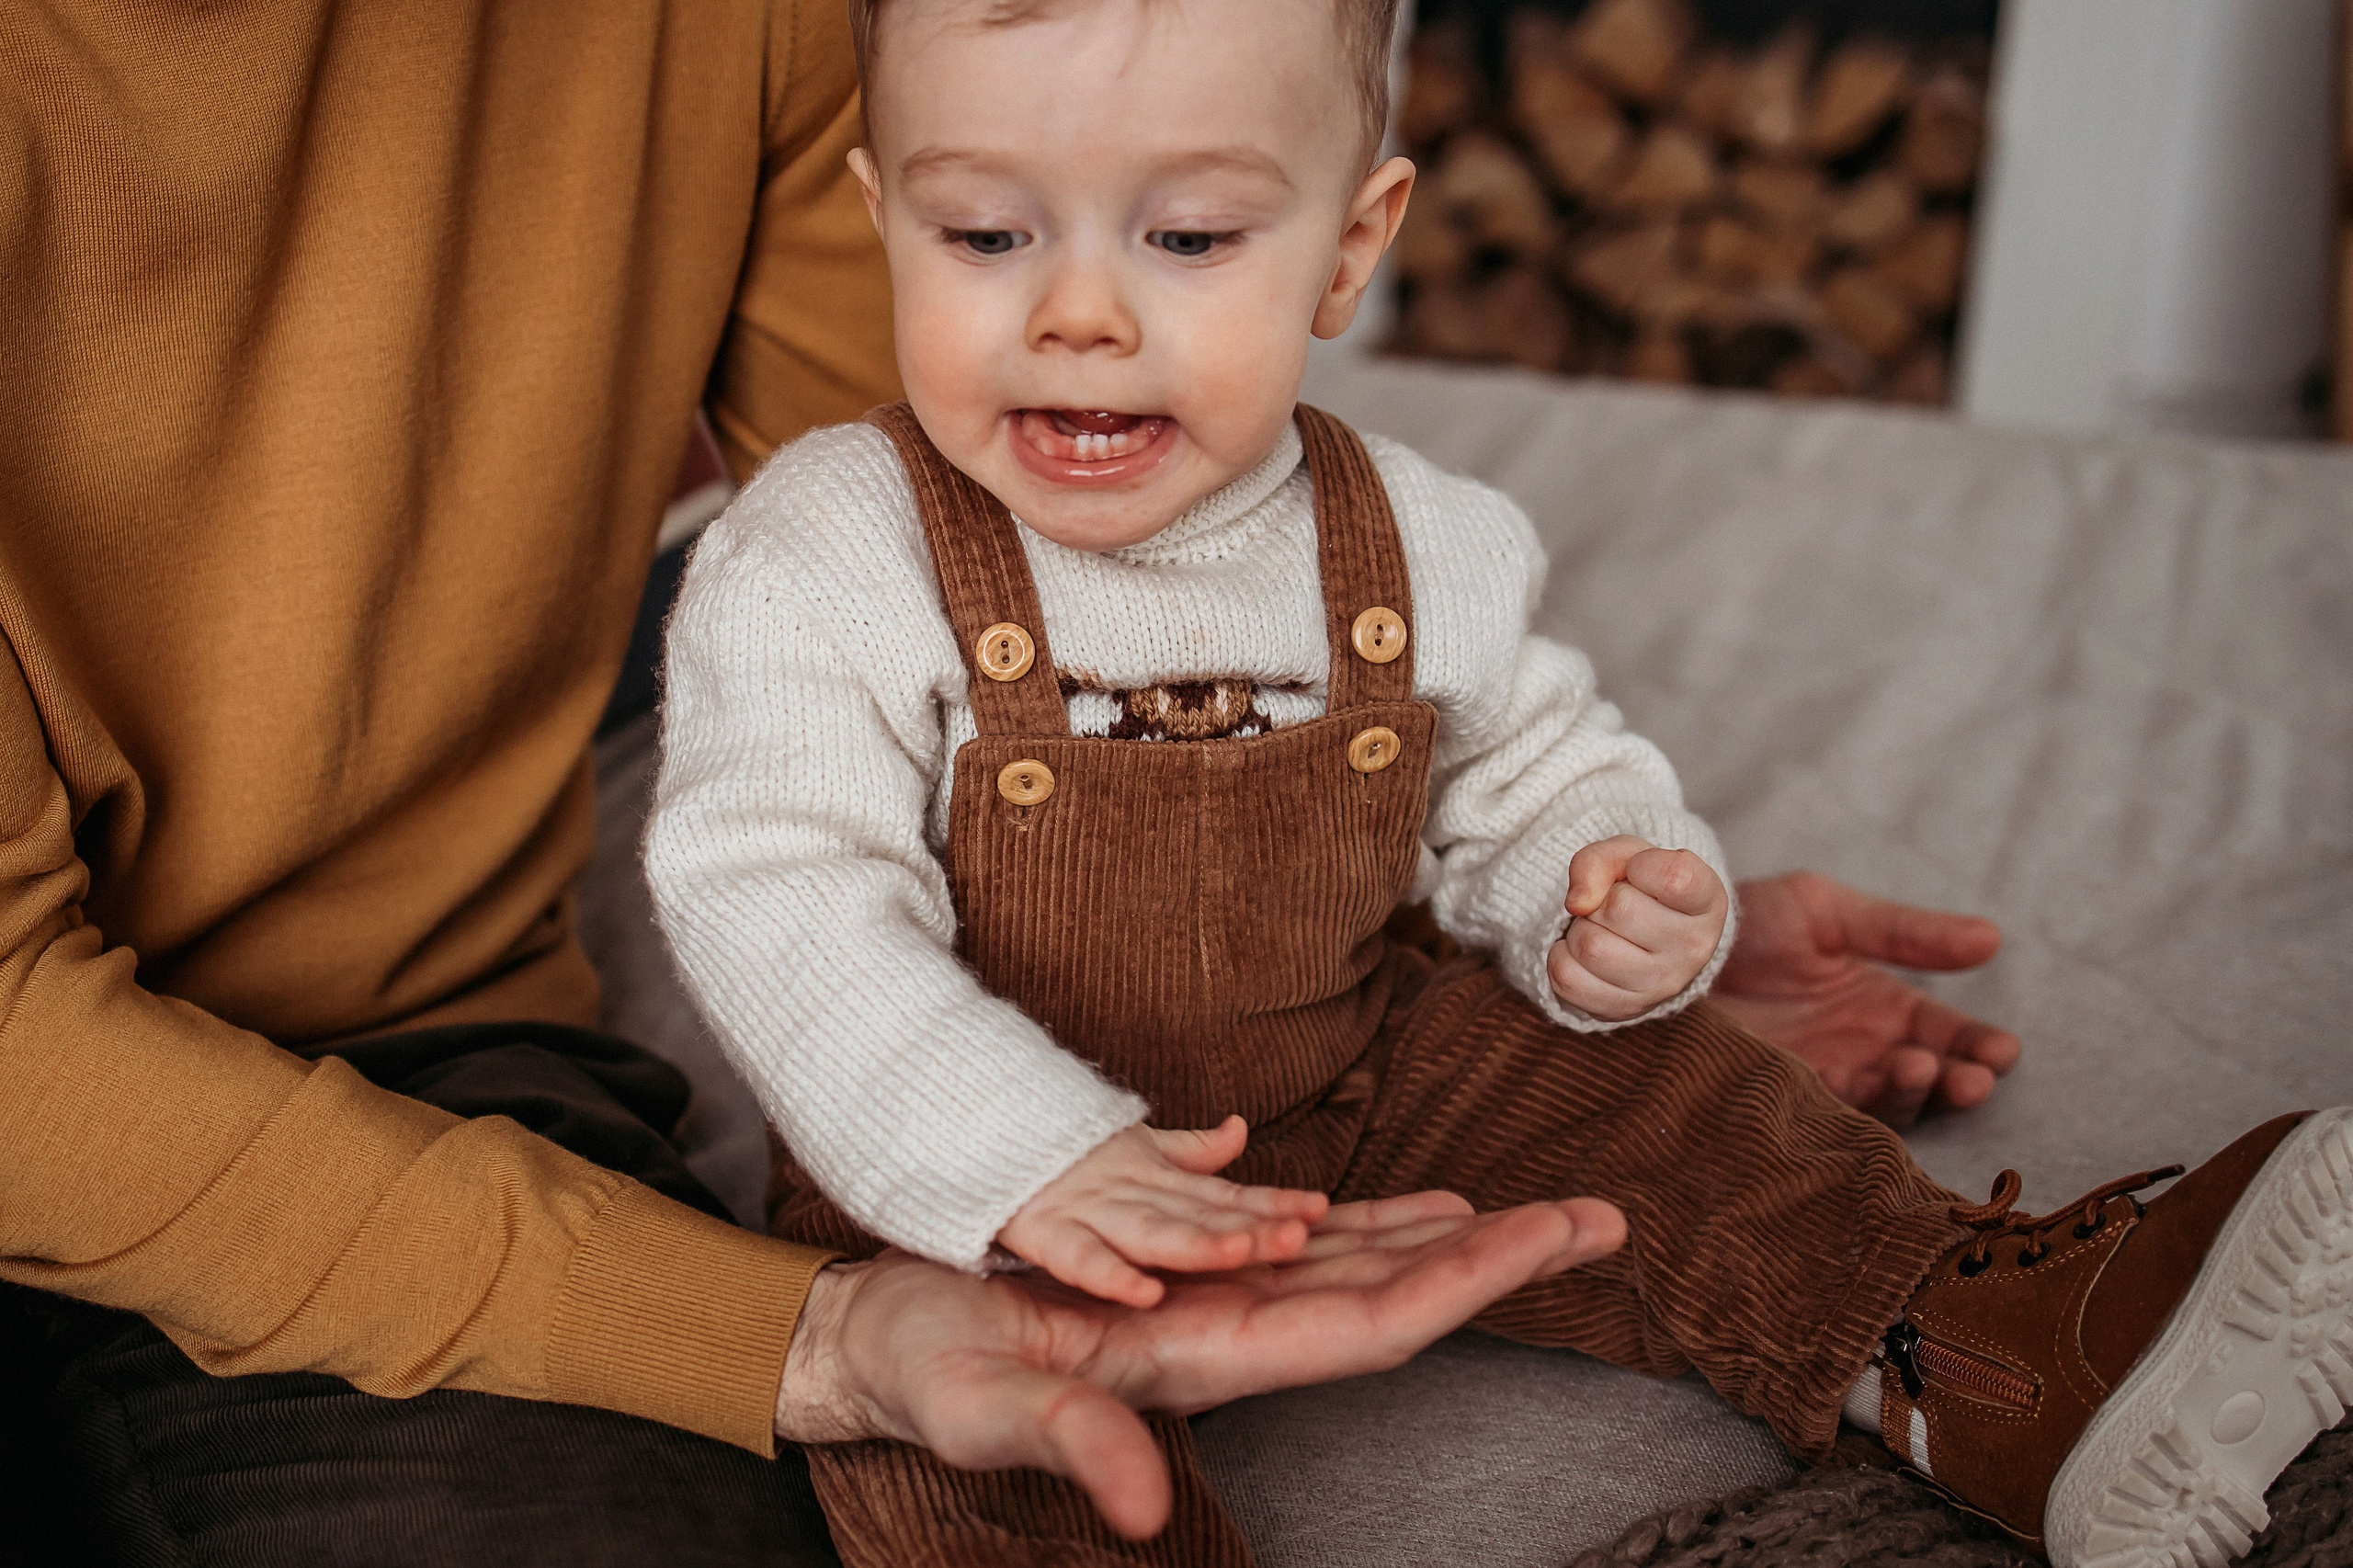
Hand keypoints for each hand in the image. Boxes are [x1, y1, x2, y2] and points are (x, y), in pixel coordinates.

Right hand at [777, 1190, 1626, 1539]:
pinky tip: (1418, 1208)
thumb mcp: (990, 1408)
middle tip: (1604, 1216)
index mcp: (1212, 1361)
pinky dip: (1372, 1223)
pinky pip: (1303, 1247)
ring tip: (1545, 1210)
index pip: (1373, 1324)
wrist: (885, 1340)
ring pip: (1362, 1267)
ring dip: (1454, 1239)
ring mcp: (1219, 1306)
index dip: (1469, 1282)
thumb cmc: (930, 1371)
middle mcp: (1238, 1334)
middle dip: (1502, 1257)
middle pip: (1398, 1294)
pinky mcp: (1188, 1278)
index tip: (1556, 1237)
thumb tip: (1151, 1510)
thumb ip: (1075, 1445)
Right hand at [998, 1115, 1330, 1306]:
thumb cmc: (1055, 1147)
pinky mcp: (1038, 1228)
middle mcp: (1128, 1193)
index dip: (1272, 1203)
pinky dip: (1110, 1275)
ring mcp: (1085, 1209)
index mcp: (1154, 1178)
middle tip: (1300, 1235)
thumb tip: (1240, 1132)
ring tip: (1242, 1254)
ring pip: (1152, 1232)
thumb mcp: (1130, 1145)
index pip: (1226, 1195)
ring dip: (1198, 1243)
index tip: (1321, 1211)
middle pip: (1199, 1215)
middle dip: (1249, 1227)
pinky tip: (1145, 1294)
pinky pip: (1077, 1259)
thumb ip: (1187, 1150)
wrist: (967, 1120)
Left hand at [1547, 836, 1728, 1020]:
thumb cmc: (1641, 886)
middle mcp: (1694, 948)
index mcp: (1707, 901)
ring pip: (1591, 947)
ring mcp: (1662, 986)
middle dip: (1602, 899)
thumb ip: (1599, 860)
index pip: (1674, 877)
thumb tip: (1578, 903)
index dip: (1642, 865)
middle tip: (1615, 904)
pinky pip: (1567, 977)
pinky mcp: (1624, 1008)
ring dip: (1580, 929)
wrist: (1643, 934)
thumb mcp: (1627, 855)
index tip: (1641, 870)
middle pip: (1619, 910)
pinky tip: (1585, 953)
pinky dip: (1562, 956)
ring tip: (1602, 928)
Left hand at [1709, 871, 2020, 1125]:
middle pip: (1929, 1079)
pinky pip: (1826, 1117)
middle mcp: (1864, 1049)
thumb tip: (1993, 940)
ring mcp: (1824, 1077)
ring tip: (1919, 1068)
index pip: (1950, 1034)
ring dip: (1912, 1093)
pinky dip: (1852, 1110)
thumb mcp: (1831, 913)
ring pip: (1885, 1103)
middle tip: (1972, 1076)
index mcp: (1886, 1005)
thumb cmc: (1751, 920)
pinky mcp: (1780, 1097)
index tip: (2000, 1050)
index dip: (1979, 1046)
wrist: (1670, 942)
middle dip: (1959, 1081)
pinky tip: (1863, 1089)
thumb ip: (1905, 932)